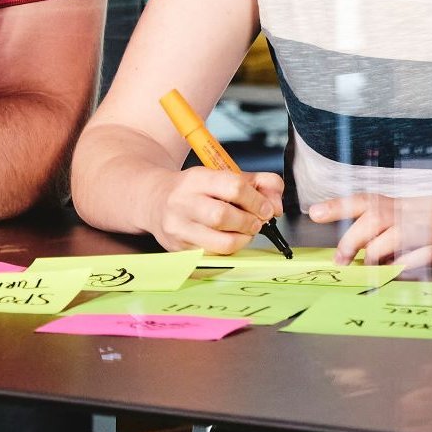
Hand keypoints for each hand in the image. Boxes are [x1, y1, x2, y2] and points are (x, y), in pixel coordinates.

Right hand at [149, 166, 283, 252]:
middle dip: (249, 222)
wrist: (154, 200)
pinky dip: (228, 252)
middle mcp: (183, 203)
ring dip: (242, 240)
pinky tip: (229, 240)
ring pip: (218, 243)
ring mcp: (178, 229)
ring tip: (246, 232)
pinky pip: (212, 257)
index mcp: (197, 179)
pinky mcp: (178, 250)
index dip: (256, 200)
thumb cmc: (195, 188)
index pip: (233, 187)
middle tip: (257, 222)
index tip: (267, 208)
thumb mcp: (223, 175)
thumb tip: (277, 203)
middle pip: (223, 216)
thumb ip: (257, 182)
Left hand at [309, 179, 431, 269]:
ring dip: (375, 255)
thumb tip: (367, 254)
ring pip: (393, 234)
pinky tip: (398, 273)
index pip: (367, 200)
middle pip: (375, 217)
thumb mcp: (426, 218)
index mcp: (408, 205)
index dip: (339, 205)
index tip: (314, 212)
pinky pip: (423, 252)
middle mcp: (416, 211)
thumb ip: (399, 232)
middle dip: (353, 239)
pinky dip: (407, 263)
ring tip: (368, 272)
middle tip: (342, 261)